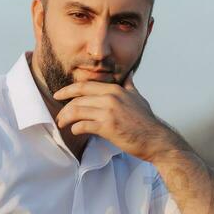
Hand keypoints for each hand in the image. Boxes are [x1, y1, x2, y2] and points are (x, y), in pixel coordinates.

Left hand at [52, 71, 169, 161]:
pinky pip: (83, 125)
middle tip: (59, 116)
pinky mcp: (108, 127)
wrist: (156, 139)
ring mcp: (109, 112)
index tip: (58, 95)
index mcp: (115, 89)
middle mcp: (110, 97)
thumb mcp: (138, 97)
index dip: (68, 90)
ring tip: (62, 124)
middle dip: (64, 107)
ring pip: (77, 111)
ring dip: (66, 118)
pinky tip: (75, 131)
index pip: (85, 86)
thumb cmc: (146, 121)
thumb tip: (129, 74)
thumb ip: (129, 85)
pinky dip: (76, 129)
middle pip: (77, 98)